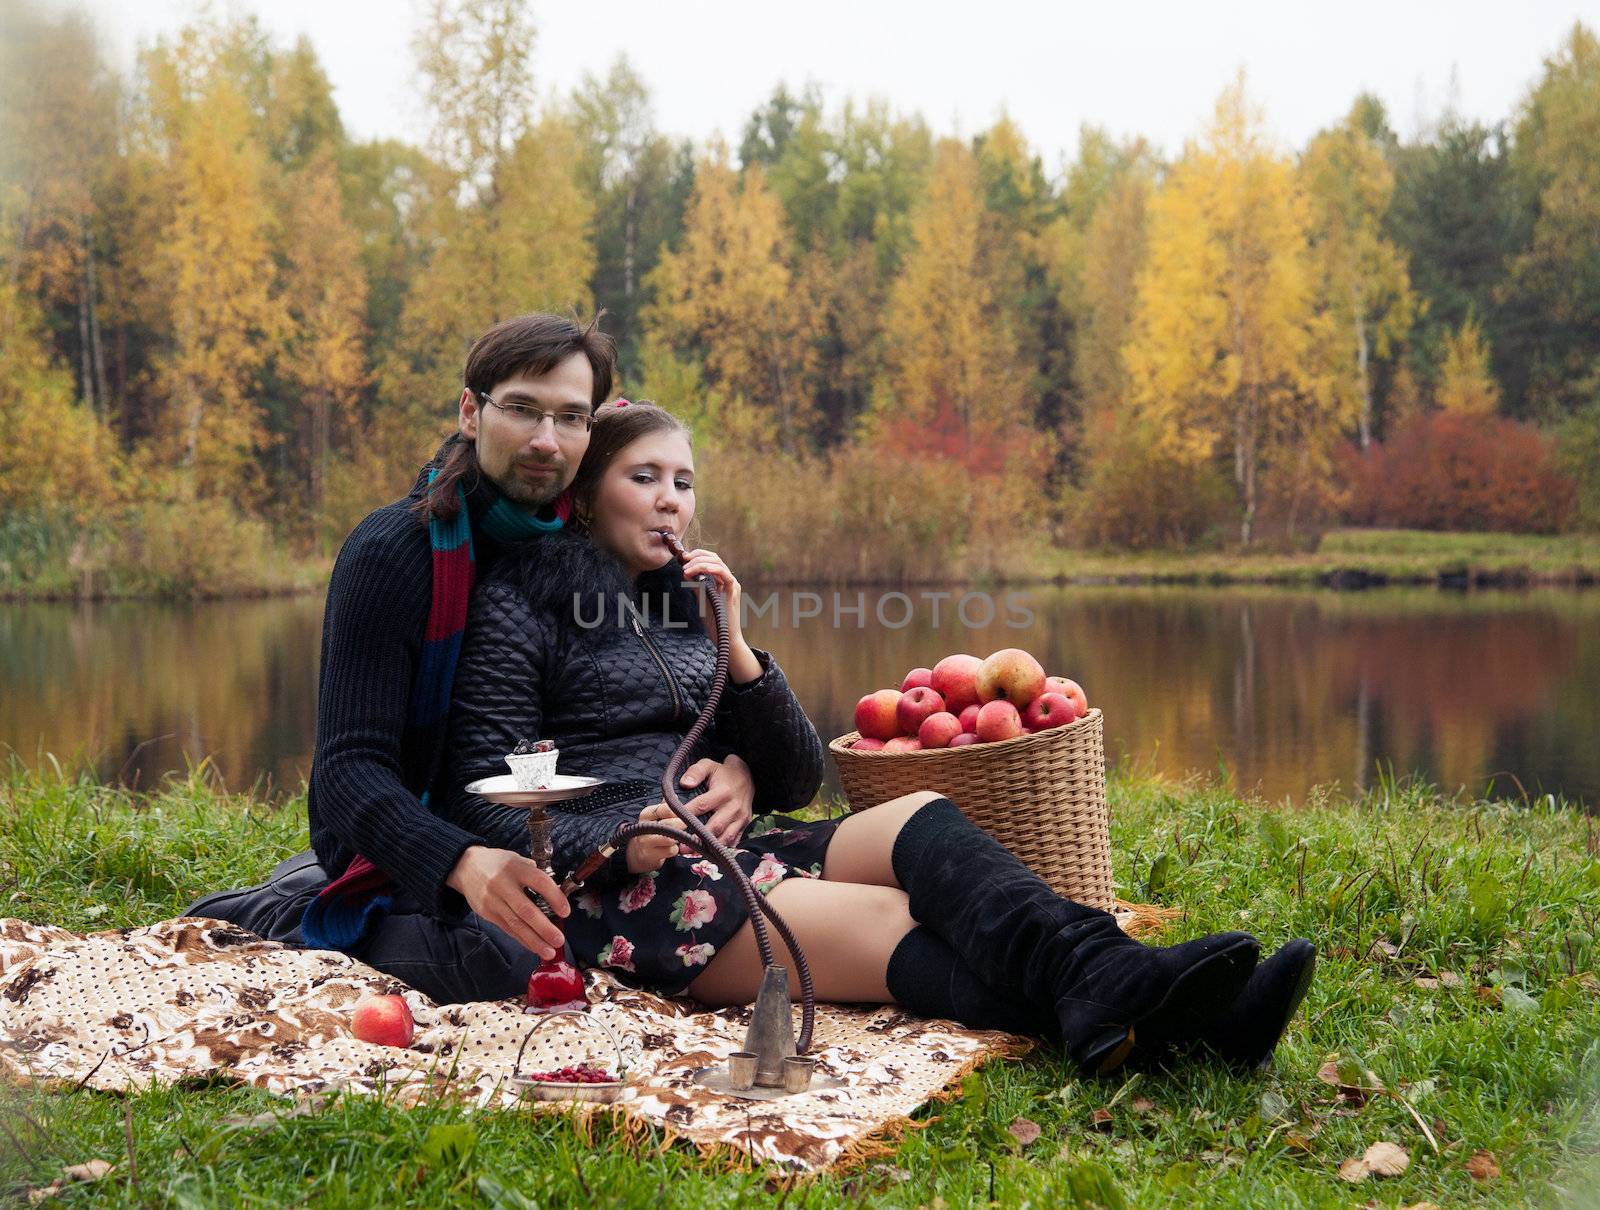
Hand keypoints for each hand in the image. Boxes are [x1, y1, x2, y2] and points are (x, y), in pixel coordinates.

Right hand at [445, 845, 568, 960]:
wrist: (465, 867)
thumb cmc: (498, 863)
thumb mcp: (517, 859)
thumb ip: (534, 873)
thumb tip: (555, 892)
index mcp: (515, 868)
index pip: (538, 882)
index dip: (554, 897)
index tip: (565, 912)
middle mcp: (503, 885)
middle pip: (525, 910)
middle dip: (544, 928)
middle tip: (559, 940)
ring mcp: (493, 901)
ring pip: (515, 924)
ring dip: (534, 941)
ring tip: (549, 952)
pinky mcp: (487, 913)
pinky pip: (507, 929)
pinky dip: (522, 940)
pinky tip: (535, 947)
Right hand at [627, 802, 680, 873]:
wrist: (638, 853)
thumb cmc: (651, 832)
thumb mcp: (655, 817)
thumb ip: (665, 807)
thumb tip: (676, 797)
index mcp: (646, 814)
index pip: (665, 808)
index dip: (677, 812)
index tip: (682, 814)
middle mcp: (644, 827)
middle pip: (669, 824)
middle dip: (681, 825)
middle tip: (685, 825)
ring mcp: (646, 842)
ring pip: (670, 838)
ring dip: (677, 838)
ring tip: (676, 837)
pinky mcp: (651, 855)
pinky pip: (671, 850)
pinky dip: (674, 850)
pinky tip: (671, 848)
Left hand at [681, 754, 754, 847]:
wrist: (748, 776)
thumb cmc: (722, 772)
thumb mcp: (709, 765)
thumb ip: (695, 772)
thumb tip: (684, 784)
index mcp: (723, 791)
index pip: (701, 805)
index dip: (686, 815)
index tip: (671, 823)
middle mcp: (734, 807)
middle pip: (715, 826)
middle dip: (698, 838)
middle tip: (681, 847)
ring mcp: (741, 818)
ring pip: (725, 838)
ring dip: (708, 847)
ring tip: (691, 852)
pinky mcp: (744, 825)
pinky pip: (733, 841)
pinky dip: (720, 849)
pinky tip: (707, 853)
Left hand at [682, 548, 746, 643]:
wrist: (725, 637)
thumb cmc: (715, 621)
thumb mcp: (702, 600)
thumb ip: (696, 586)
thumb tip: (685, 573)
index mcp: (722, 581)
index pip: (711, 560)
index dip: (698, 556)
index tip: (684, 558)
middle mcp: (728, 580)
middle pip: (715, 558)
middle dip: (697, 556)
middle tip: (683, 560)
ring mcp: (732, 584)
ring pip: (717, 563)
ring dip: (699, 562)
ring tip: (686, 569)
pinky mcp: (732, 590)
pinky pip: (723, 573)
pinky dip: (709, 568)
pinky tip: (697, 570)